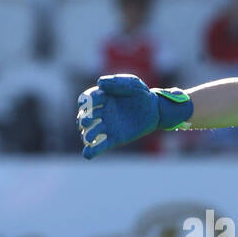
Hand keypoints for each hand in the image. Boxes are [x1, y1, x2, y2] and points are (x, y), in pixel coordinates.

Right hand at [77, 74, 191, 159]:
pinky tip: (87, 155)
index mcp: (102, 97)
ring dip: (86, 136)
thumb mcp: (132, 83)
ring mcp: (107, 126)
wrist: (155, 110)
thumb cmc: (142, 94)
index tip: (86, 103)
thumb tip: (99, 83)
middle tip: (87, 122)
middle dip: (82, 120)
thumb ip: (116, 82)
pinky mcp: (115, 138)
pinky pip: (100, 146)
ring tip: (89, 138)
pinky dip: (92, 151)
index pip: (86, 100)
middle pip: (84, 117)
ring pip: (90, 133)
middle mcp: (102, 112)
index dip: (84, 101)